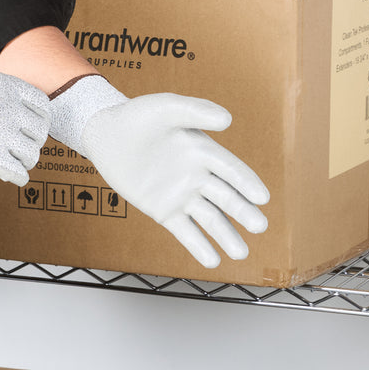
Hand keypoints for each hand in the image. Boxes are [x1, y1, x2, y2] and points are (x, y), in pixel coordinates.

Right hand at [0, 68, 49, 185]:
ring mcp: (1, 135)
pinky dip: (19, 177)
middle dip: (33, 140)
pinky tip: (16, 177)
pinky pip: (18, 173)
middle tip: (25, 146)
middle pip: (40, 131)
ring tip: (20, 162)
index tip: (35, 126)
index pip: (42, 105)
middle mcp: (8, 110)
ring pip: (32, 154)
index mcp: (5, 87)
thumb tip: (11, 103)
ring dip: (27, 159)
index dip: (41, 118)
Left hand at [49, 76, 268, 267]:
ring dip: (226, 236)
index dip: (247, 183)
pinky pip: (185, 231)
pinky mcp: (164, 211)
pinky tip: (213, 261)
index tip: (262, 198)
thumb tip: (227, 119)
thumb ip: (194, 111)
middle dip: (243, 212)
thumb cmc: (137, 117)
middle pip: (226, 197)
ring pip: (210, 219)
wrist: (107, 136)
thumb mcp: (165, 108)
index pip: (231, 170)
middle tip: (260, 227)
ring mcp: (182, 195)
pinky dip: (198, 246)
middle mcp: (198, 176)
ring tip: (241, 254)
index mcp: (204, 151)